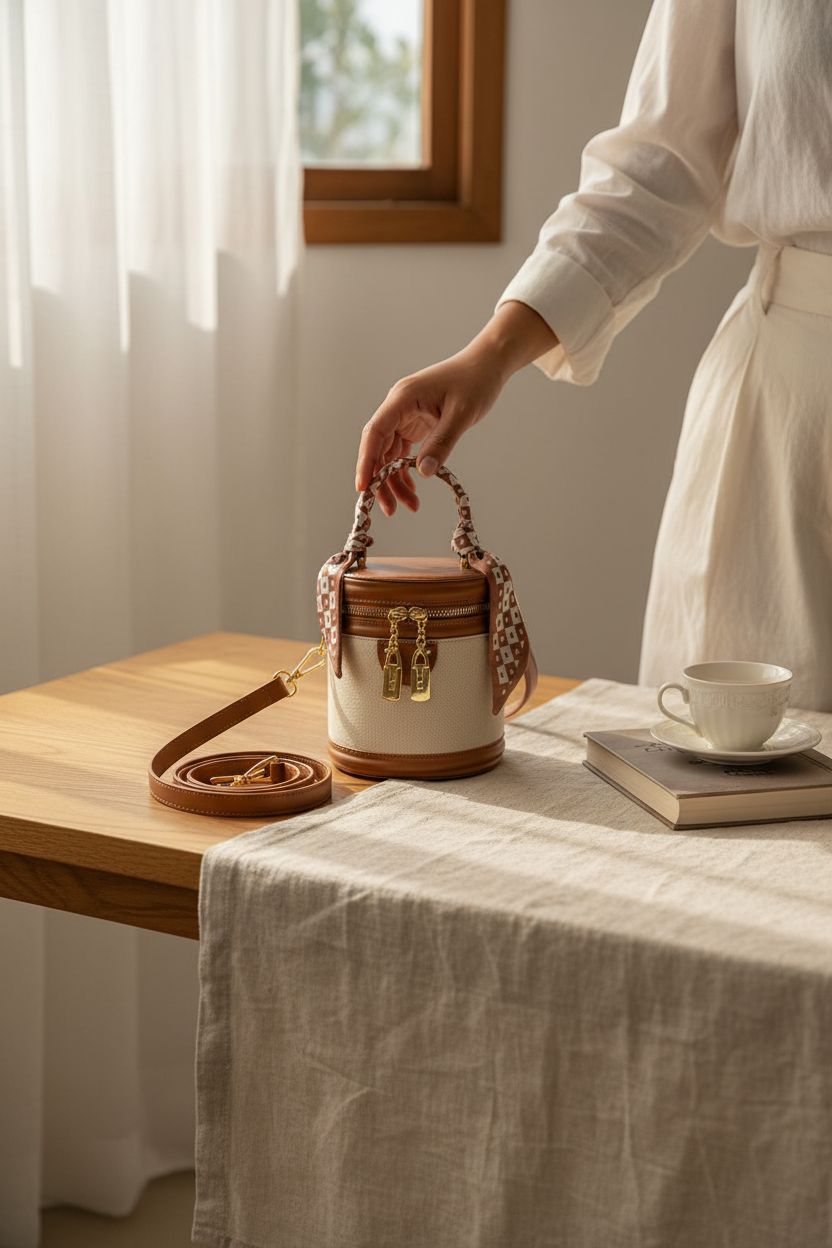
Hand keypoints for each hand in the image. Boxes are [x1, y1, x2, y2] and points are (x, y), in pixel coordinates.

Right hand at [355, 301, 557, 514]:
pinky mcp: (414, 423)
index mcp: (402, 398)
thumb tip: (423, 473)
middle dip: (380, 480)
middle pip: (378, 448)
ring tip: (410, 506)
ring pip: (389, 454)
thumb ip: (442, 443)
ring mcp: (405, 415)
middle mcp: (398, 407)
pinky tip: (413, 489)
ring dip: (395, 480)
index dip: (366, 462)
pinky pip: (402, 452)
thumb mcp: (462, 414)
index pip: (375, 433)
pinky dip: (405, 471)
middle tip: (390, 510)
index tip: (364, 488)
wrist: (487, 365)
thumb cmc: (475, 382)